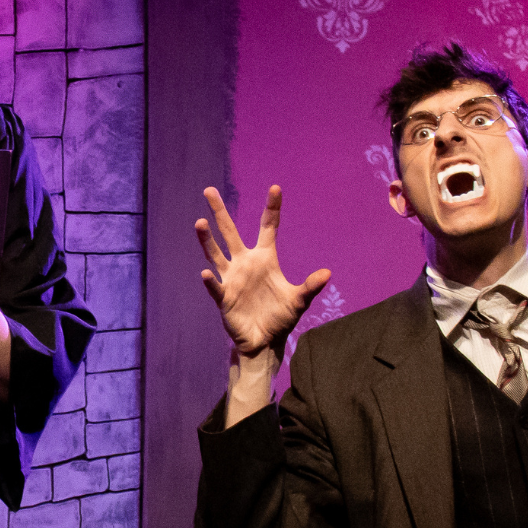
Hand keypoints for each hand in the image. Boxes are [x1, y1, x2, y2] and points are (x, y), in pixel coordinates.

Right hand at [197, 186, 331, 357]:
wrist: (265, 341)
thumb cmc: (280, 317)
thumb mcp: (299, 301)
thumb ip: (310, 286)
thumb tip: (328, 273)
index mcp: (265, 258)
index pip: (267, 227)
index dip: (271, 208)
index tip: (275, 187)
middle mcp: (245, 263)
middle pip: (230, 232)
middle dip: (220, 211)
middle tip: (209, 190)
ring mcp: (232, 278)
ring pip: (216, 254)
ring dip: (207, 240)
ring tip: (200, 223)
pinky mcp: (224, 297)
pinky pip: (216, 286)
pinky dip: (210, 281)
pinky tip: (205, 273)